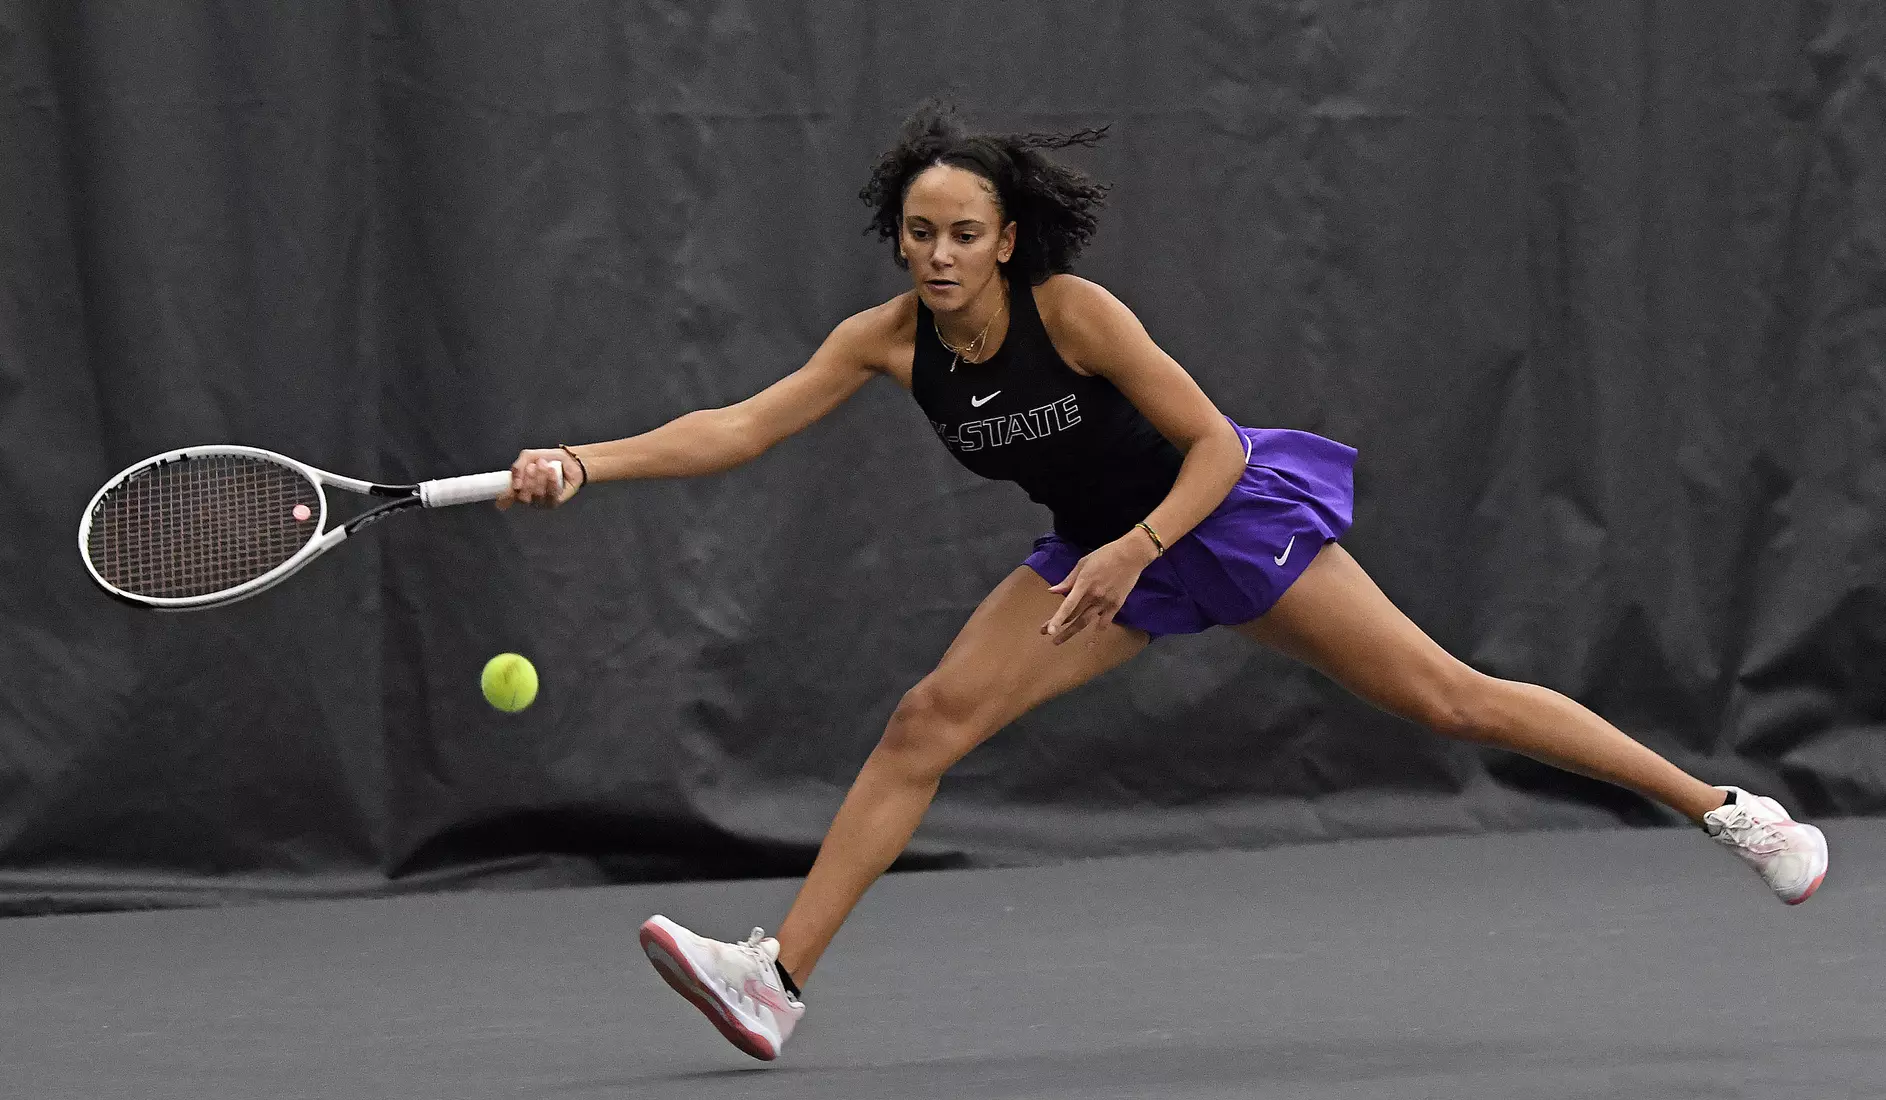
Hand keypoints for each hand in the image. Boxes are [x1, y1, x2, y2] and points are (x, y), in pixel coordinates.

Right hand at [497, 448, 581, 509]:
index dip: (509, 491)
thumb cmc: (548, 460)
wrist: (568, 460)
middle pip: (523, 497)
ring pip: (537, 495)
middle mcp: (528, 497)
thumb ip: (518, 466)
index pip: (508, 497)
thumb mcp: (528, 457)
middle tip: (532, 467)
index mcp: (519, 488)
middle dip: (528, 479)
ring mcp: (541, 502)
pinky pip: (550, 495)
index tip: (518, 477)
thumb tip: (514, 482)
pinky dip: (551, 481)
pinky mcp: (554, 502)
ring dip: (540, 478)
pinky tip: (552, 471)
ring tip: (544, 465)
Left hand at [1040, 534, 1158, 644]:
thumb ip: (1068, 580)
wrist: (1131, 555)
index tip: (1048, 631)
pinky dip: (1096, 635)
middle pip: (1073, 615)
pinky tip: (1089, 644)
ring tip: (1058, 642)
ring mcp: (1105, 602)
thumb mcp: (1083, 563)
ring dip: (1071, 633)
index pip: (1068, 605)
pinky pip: (1104, 623)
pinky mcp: (1116, 605)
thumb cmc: (1105, 555)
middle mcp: (1094, 596)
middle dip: (1057, 625)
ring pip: (1085, 622)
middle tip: (1044, 632)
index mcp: (1084, 584)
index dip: (1057, 619)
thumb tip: (1052, 591)